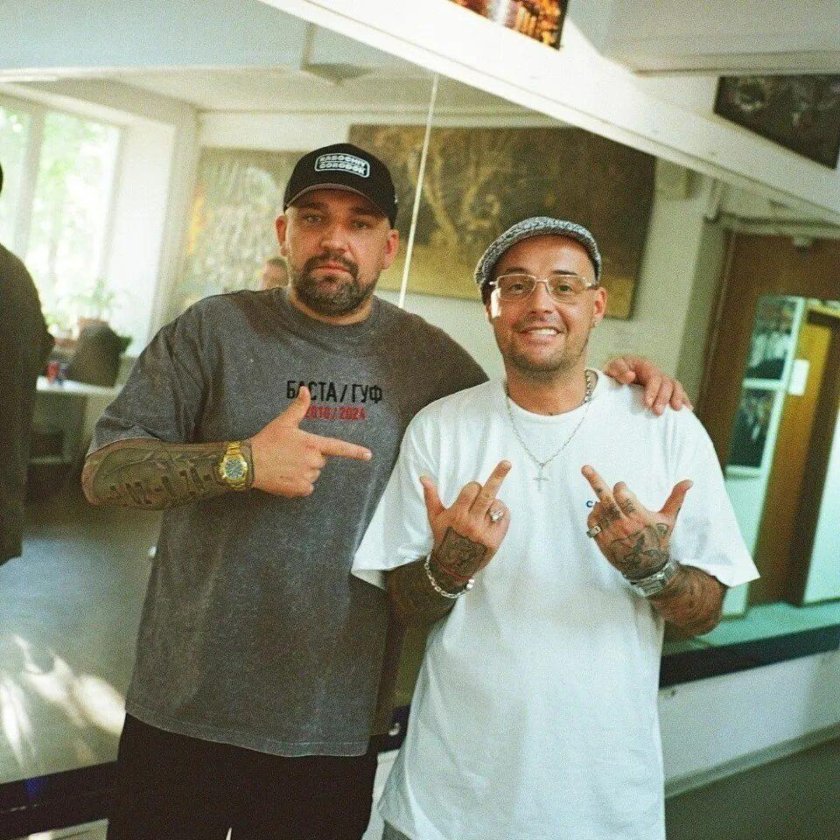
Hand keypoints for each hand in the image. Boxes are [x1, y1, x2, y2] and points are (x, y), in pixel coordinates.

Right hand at [248, 386, 371, 496]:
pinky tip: (286, 476)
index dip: (355, 452)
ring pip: (313, 475)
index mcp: (312, 443)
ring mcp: (307, 476)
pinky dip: (299, 484)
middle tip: (292, 453)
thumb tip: (305, 389)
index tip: (368, 455)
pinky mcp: (300, 489)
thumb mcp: (284, 422)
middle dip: (311, 458)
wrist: (249, 463)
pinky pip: (307, 488)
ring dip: (305, 471)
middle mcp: (313, 461)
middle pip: (321, 461)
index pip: (338, 448)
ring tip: (286, 465)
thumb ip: (299, 407)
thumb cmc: (267, 441)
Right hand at [421, 460, 510, 578]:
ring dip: (494, 502)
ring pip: (497, 504)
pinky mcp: (495, 539)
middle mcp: (471, 522)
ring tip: (487, 510)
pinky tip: (493, 517)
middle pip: (487, 494)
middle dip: (497, 476)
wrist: (453, 566)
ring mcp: (485, 531)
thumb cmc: (444, 537)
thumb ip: (431, 496)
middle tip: (507, 463)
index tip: (471, 492)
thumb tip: (423, 476)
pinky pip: (504, 517)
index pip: (471, 489)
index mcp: (457, 514)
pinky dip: (501, 513)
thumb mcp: (435, 517)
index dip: (473, 487)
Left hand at [581, 464, 691, 579]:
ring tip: (607, 503)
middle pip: (605, 498)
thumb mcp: (669, 519)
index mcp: (639, 517)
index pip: (622, 494)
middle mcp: (623, 524)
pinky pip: (591, 521)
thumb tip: (689, 481)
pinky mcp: (601, 540)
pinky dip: (594, 514)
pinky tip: (600, 513)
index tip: (622, 487)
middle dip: (595, 480)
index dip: (620, 487)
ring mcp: (611, 532)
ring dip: (600, 502)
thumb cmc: (658, 539)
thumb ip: (676, 498)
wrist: (647, 567)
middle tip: (585, 467)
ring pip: (598, 508)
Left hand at [602, 355, 692, 414]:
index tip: (647, 403)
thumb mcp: (611, 368)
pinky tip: (688, 410)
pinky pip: (678, 393)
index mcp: (645, 366)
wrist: (615, 378)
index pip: (654, 377)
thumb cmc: (613, 373)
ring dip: (678, 398)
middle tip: (657, 412)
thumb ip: (618, 370)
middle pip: (667, 383)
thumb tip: (630, 376)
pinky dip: (685, 400)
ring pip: (676, 387)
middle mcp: (656, 373)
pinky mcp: (664, 391)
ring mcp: (662, 382)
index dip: (653, 390)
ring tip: (677, 410)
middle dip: (664, 398)